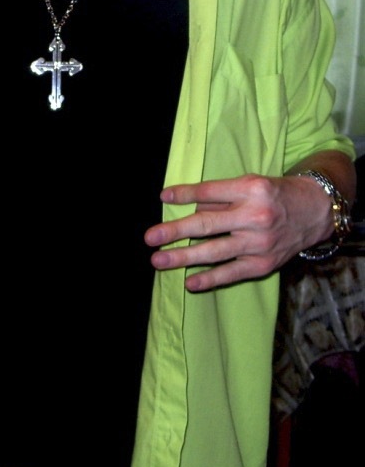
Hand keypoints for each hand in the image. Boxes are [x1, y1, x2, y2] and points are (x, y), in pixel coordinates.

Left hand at [144, 173, 334, 291]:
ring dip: (183, 258)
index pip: (210, 192)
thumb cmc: (276, 195)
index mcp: (251, 190)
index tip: (163, 197)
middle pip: (207, 224)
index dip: (185, 194)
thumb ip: (222, 195)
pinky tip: (189, 282)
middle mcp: (255, 216)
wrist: (315, 212)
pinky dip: (210, 279)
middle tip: (150, 238)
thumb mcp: (252, 184)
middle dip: (175, 232)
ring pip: (214, 252)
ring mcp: (259, 243)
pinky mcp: (263, 264)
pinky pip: (231, 273)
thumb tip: (188, 207)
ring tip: (159, 260)